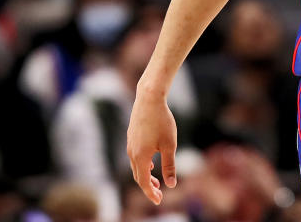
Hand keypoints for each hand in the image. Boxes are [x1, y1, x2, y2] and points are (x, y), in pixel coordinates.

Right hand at [126, 87, 177, 204]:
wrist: (149, 99)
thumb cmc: (162, 121)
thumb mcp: (170, 145)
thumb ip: (169, 166)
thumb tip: (171, 185)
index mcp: (141, 157)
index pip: (144, 182)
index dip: (151, 194)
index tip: (159, 201)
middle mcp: (132, 153)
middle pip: (138, 176)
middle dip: (148, 187)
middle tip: (159, 194)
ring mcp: (130, 144)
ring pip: (136, 167)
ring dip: (145, 176)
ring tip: (156, 182)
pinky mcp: (131, 137)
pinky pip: (135, 157)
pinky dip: (142, 165)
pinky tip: (151, 163)